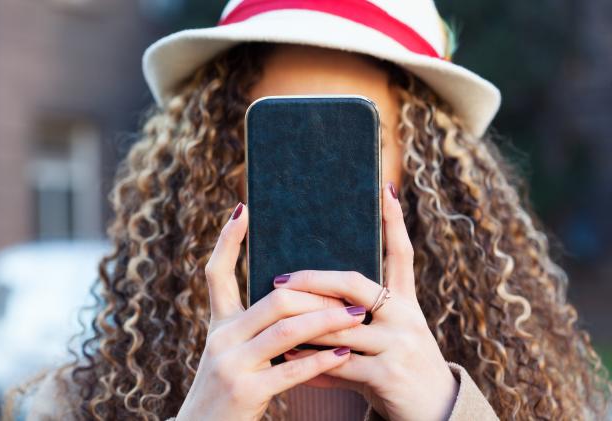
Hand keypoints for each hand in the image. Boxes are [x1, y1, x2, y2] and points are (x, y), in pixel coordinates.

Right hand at [175, 202, 366, 420]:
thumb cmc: (228, 389)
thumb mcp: (231, 352)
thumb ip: (254, 326)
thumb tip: (297, 298)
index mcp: (219, 324)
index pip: (216, 272)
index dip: (228, 240)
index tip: (245, 209)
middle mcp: (221, 337)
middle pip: (275, 299)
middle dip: (317, 294)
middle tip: (350, 293)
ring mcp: (231, 363)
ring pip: (288, 329)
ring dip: (328, 320)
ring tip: (358, 315)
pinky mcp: (246, 391)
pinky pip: (292, 369)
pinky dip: (322, 360)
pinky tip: (345, 354)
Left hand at [278, 182, 459, 420]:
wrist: (432, 412)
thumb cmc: (398, 365)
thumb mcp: (386, 335)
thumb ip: (356, 316)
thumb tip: (310, 297)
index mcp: (405, 302)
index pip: (401, 253)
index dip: (394, 220)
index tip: (384, 188)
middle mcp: (405, 316)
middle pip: (354, 284)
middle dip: (314, 280)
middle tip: (282, 280)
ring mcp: (399, 344)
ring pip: (338, 326)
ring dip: (304, 325)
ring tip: (274, 316)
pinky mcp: (388, 374)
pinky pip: (338, 365)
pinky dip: (311, 364)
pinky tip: (290, 363)